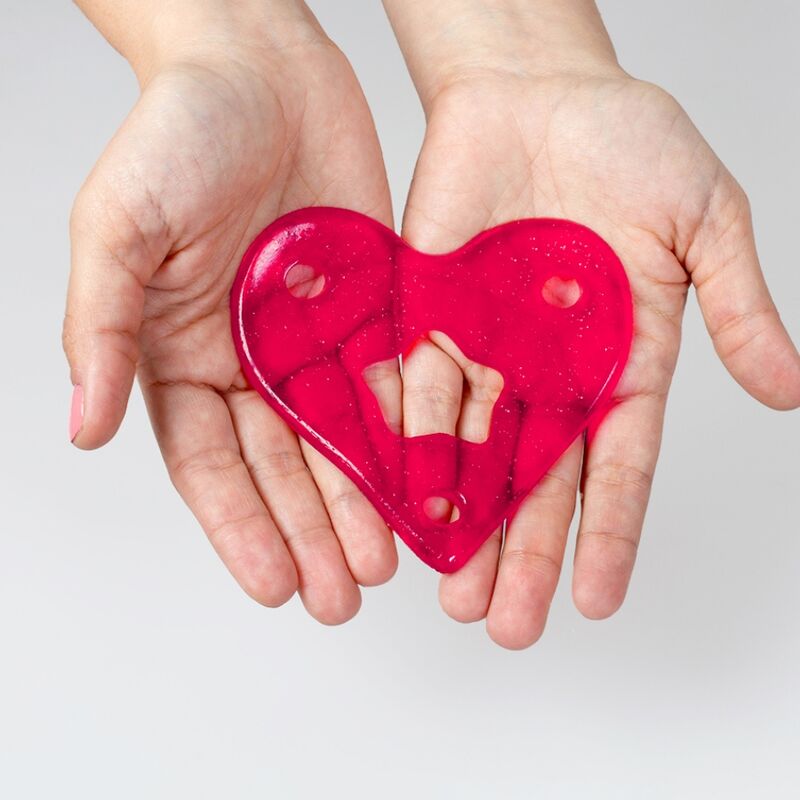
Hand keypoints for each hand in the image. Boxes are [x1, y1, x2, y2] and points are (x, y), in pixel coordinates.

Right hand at [64, 0, 397, 621]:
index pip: (210, 463)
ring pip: (342, 441)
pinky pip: (392, 385)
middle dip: (311, 534)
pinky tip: (426, 487)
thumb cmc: (177, 133)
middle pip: (283, 467)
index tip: (274, 585)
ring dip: (362, 507)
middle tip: (342, 596)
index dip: (241, 526)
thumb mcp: (119, 226)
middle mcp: (250, 361)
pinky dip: (406, 438)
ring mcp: (313, 341)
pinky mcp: (370, 311)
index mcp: (183, 356)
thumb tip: (80, 425)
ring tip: (386, 566)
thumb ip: (102, 325)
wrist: (261, 67)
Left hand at [384, 0, 799, 647]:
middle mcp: (548, 369)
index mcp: (619, 358)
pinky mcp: (427, 316)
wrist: (539, 89)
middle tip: (507, 626)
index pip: (616, 464)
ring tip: (453, 595)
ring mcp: (484, 348)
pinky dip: (409, 445)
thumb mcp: (705, 223)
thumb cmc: (629, 144)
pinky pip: (413, 389)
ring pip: (469, 452)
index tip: (596, 601)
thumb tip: (789, 389)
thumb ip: (734, 307)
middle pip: (535, 479)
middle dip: (522, 553)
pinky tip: (407, 504)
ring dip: (461, 523)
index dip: (606, 533)